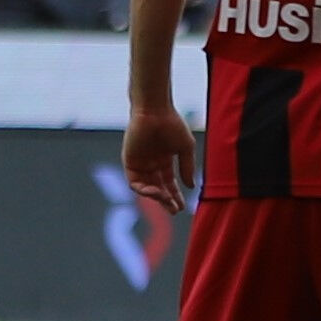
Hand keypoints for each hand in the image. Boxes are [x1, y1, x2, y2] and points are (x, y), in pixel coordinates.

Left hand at [125, 97, 200, 214]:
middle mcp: (151, 164)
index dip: (175, 196)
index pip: (169, 183)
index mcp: (164, 160)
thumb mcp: (185, 148)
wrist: (155, 110)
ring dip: (156, 197)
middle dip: (166, 200)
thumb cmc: (172, 124)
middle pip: (158, 188)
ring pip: (146, 188)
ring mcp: (140, 163)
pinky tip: (156, 191)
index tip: (182, 207)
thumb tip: (190, 187)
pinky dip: (144, 190)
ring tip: (166, 200)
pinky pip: (134, 182)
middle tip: (174, 210)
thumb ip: (187, 167)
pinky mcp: (129, 162)